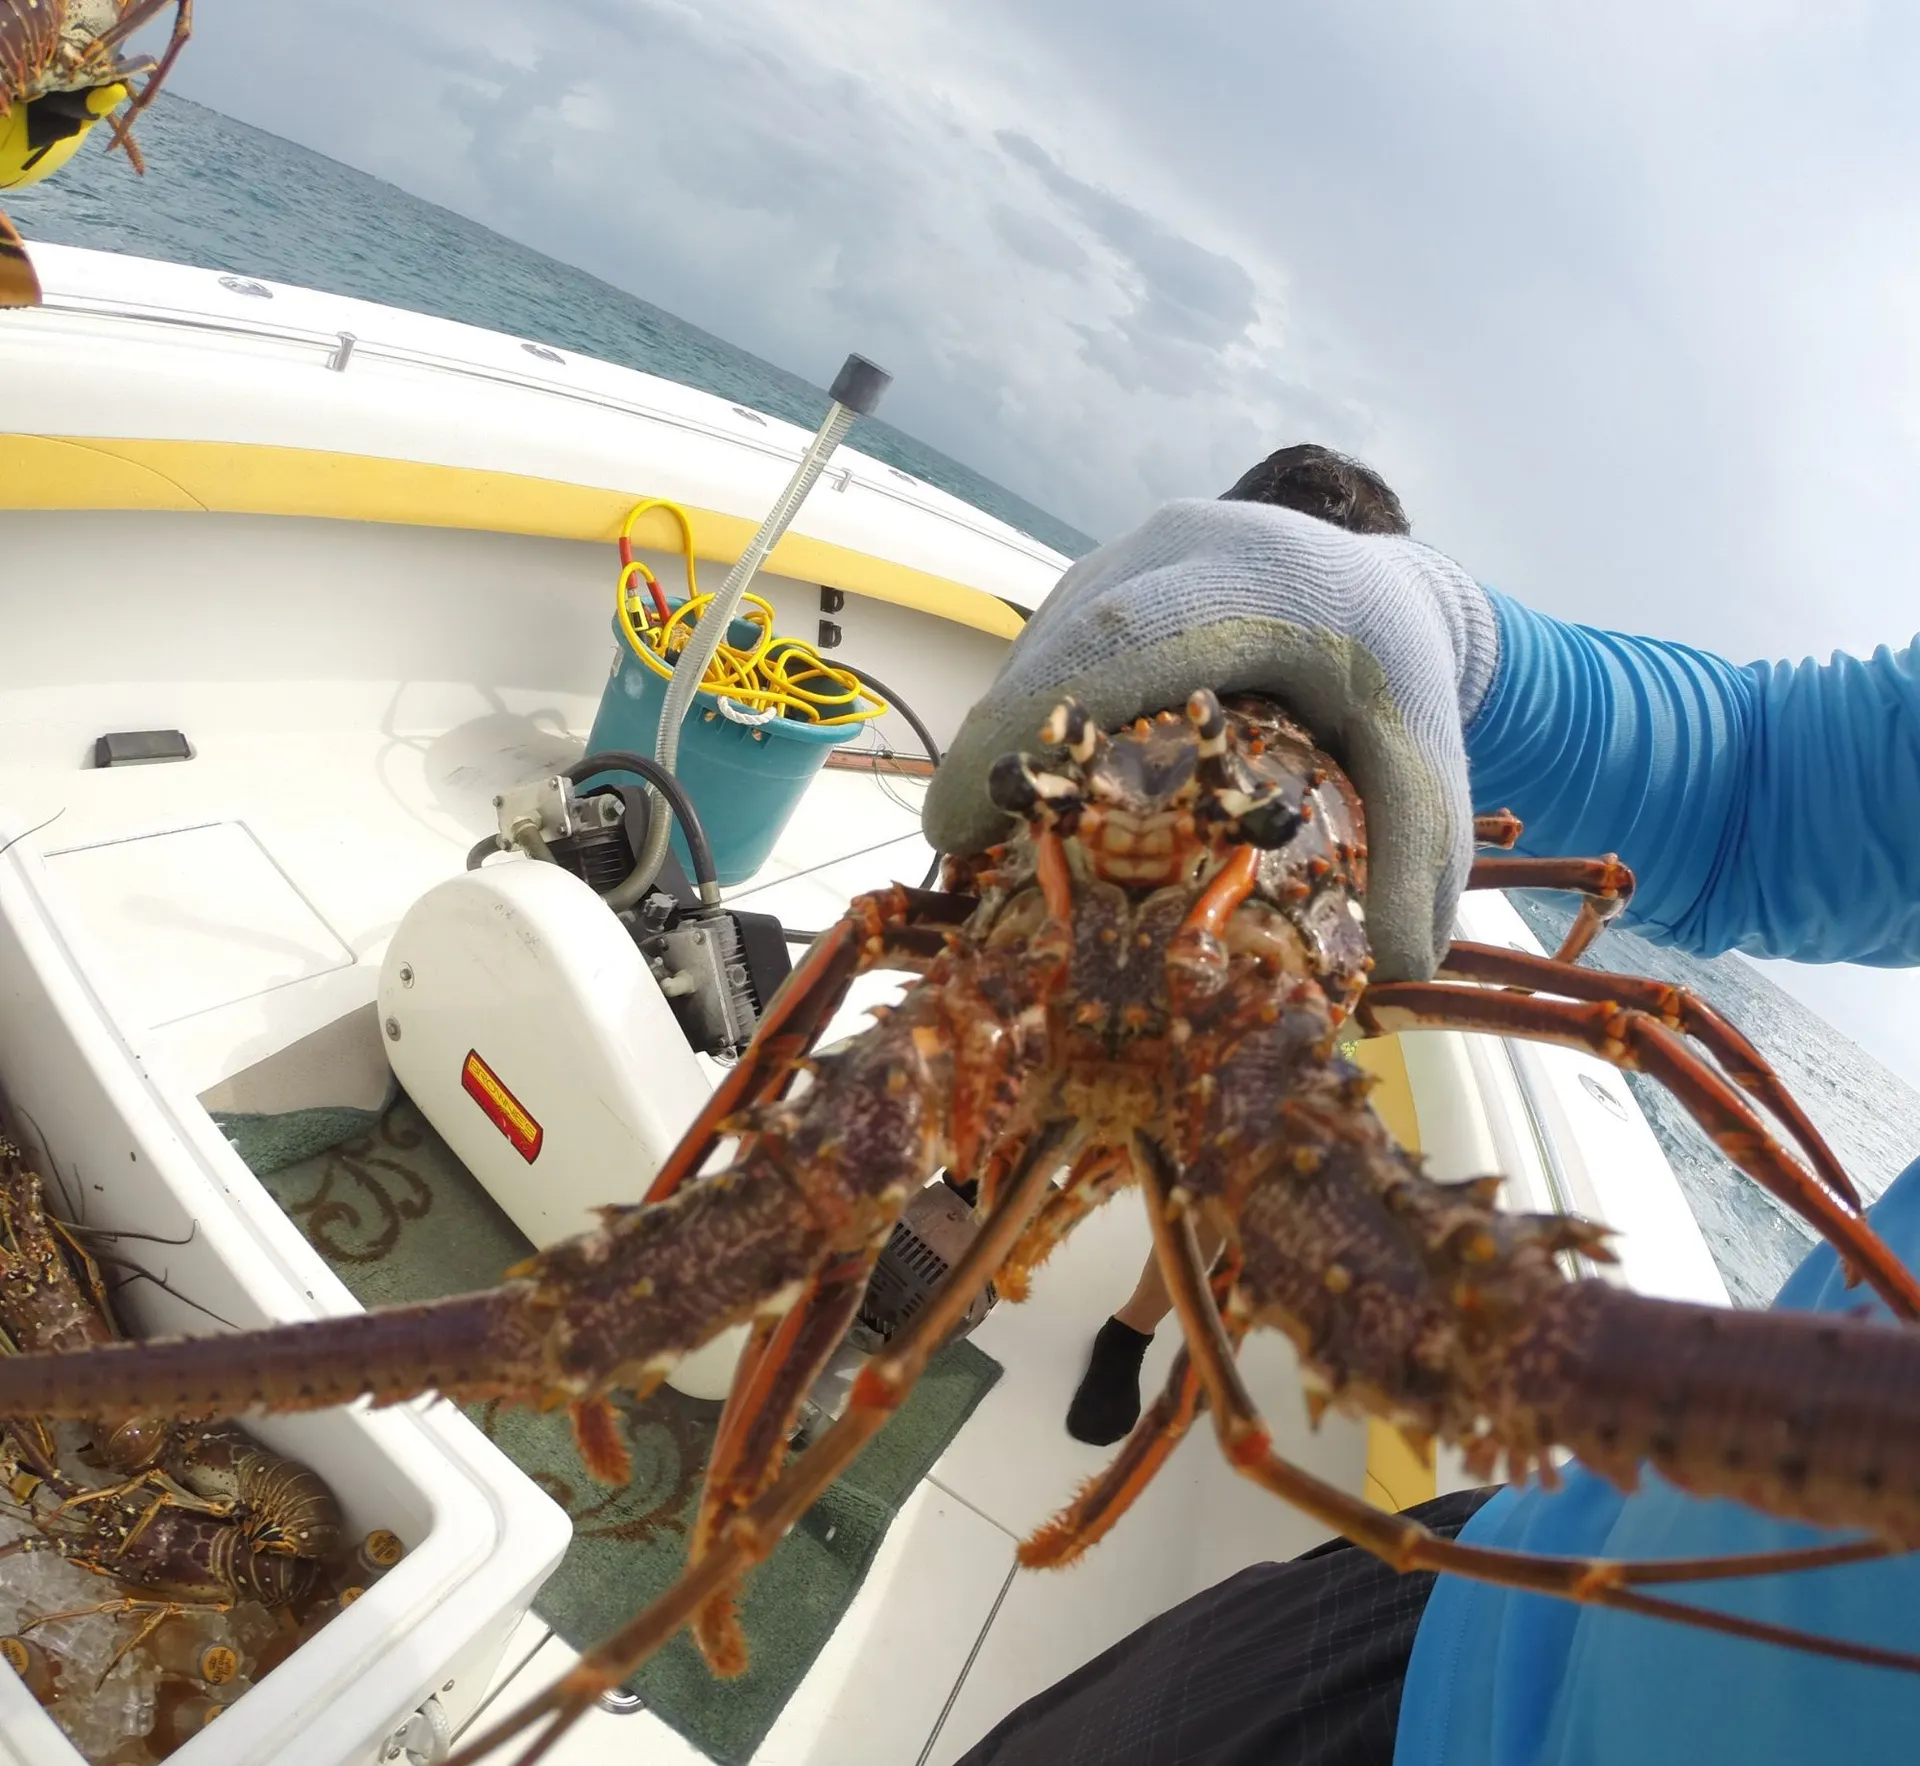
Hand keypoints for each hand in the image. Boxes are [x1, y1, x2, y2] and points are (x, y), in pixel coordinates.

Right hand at [922, 498, 1499, 981]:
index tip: (969, 816)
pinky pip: (1049, 640)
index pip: (1120, 640)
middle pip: (1060, 644)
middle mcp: (1182, 545)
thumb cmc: (1399, 678)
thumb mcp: (1429, 764)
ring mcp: (1134, 552)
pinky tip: (1033, 782)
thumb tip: (1392, 968)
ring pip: (1040, 643)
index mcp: (1261, 579)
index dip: (1029, 723)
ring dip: (1008, 732)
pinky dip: (1028, 711)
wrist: (1390, 592)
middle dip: (999, 743)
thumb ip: (1420, 860)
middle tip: (956, 839)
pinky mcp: (1109, 573)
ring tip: (985, 823)